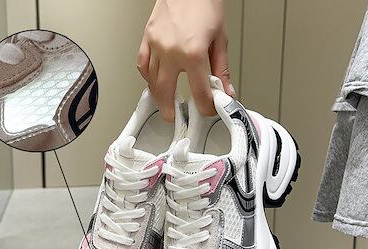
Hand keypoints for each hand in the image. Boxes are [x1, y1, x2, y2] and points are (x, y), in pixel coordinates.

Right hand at [137, 0, 233, 121]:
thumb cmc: (204, 3)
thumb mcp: (220, 38)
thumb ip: (221, 69)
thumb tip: (225, 90)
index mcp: (193, 53)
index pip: (199, 92)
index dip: (205, 106)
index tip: (207, 110)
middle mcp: (171, 52)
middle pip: (166, 93)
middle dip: (170, 111)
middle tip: (173, 118)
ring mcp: (156, 46)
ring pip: (152, 82)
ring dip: (158, 97)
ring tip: (164, 103)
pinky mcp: (147, 39)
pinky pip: (142, 65)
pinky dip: (147, 77)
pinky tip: (154, 81)